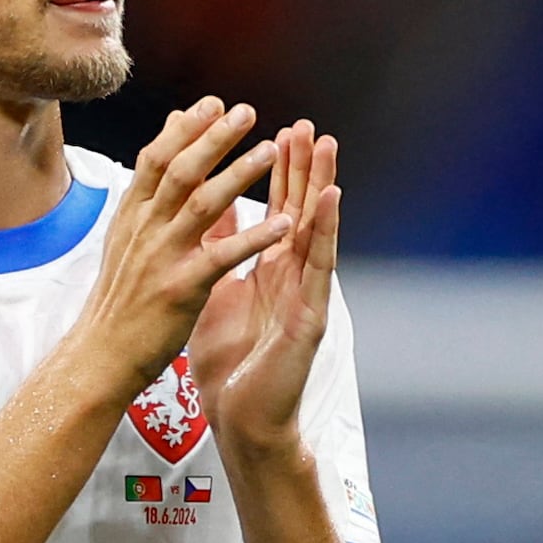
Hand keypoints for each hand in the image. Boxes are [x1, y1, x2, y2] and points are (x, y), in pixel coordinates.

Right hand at [56, 99, 290, 415]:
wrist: (102, 355)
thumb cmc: (120, 300)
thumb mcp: (125, 240)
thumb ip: (147, 194)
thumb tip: (161, 146)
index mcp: (133, 216)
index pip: (157, 157)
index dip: (186, 128)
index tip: (213, 103)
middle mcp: (145, 229)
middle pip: (181, 170)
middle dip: (215, 137)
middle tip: (246, 112)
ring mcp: (162, 257)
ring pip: (203, 204)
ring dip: (239, 174)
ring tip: (270, 151)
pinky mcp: (182, 288)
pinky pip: (222, 256)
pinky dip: (254, 237)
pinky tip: (281, 223)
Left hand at [194, 123, 341, 461]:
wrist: (242, 418)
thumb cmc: (231, 364)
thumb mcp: (217, 294)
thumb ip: (220, 253)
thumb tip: (211, 214)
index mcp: (269, 270)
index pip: (277, 210)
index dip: (278, 171)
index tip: (277, 130)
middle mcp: (292, 276)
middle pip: (300, 210)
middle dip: (303, 167)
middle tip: (307, 124)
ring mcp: (305, 294)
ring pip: (316, 230)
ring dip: (322, 185)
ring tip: (327, 146)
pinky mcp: (310, 316)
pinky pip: (318, 267)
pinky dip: (326, 230)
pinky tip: (332, 198)